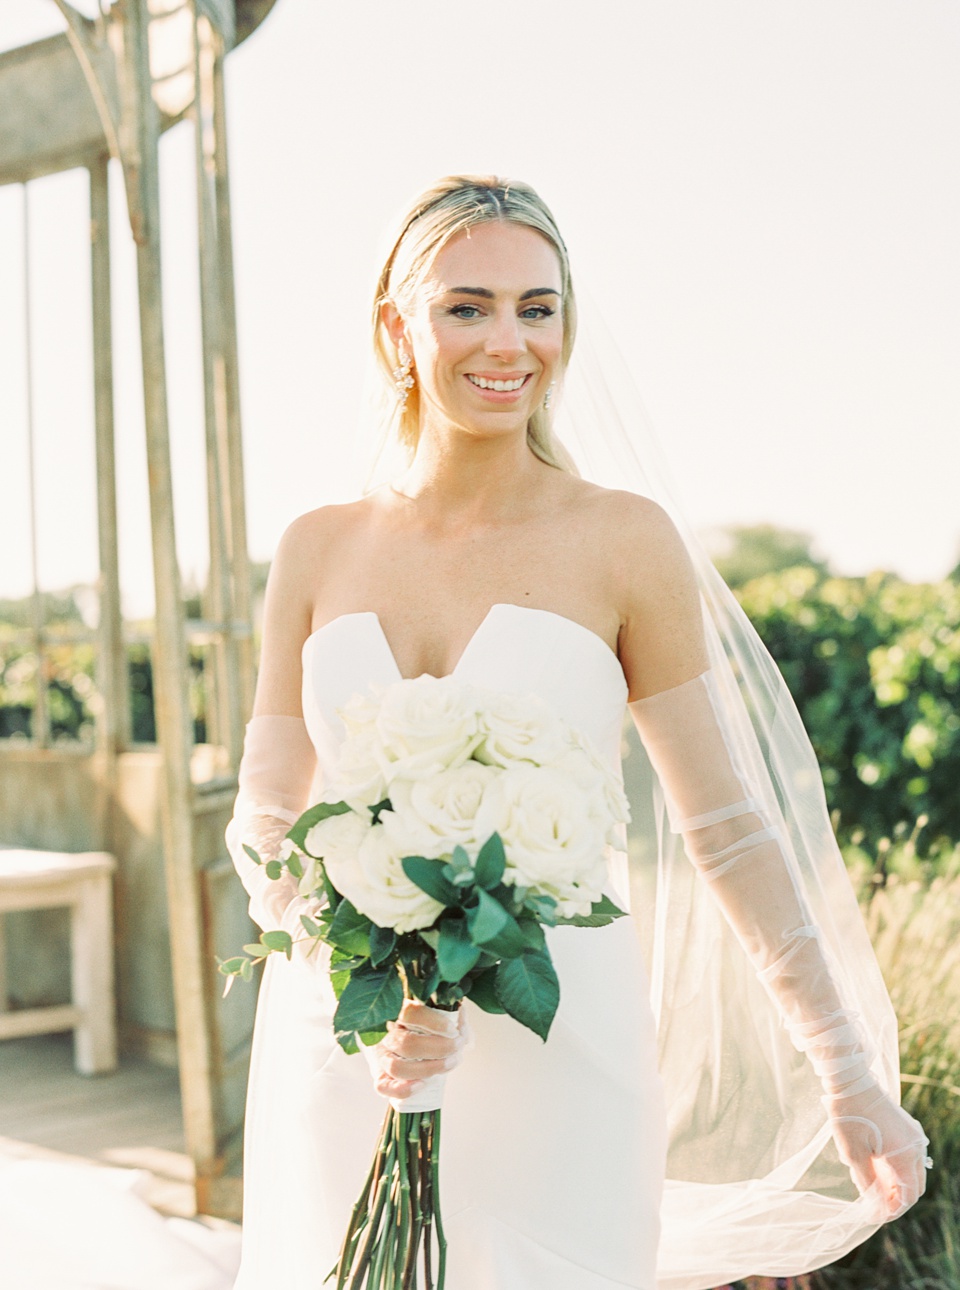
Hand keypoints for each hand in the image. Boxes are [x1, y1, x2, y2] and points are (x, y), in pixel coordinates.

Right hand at [368, 1000, 467, 1102]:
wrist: (409, 1047)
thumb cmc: (428, 1030)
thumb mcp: (439, 1019)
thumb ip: (451, 1018)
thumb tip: (461, 1019)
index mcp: (398, 1014)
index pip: (409, 1013)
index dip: (432, 1022)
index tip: (453, 1030)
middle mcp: (387, 1035)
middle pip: (407, 1043)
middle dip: (438, 1048)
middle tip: (457, 1046)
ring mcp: (382, 1057)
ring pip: (396, 1067)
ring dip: (428, 1069)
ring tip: (450, 1063)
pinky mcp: (381, 1077)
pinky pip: (384, 1087)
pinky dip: (404, 1089)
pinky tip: (423, 1084)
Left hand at [827, 1085, 929, 1219]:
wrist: (851, 1081)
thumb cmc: (850, 1116)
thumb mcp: (854, 1154)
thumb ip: (867, 1183)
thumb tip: (875, 1204)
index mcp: (905, 1155)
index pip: (908, 1196)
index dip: (893, 1210)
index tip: (875, 1216)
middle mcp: (916, 1147)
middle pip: (914, 1186)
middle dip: (895, 1198)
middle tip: (872, 1203)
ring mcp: (914, 1136)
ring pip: (911, 1172)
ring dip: (894, 1183)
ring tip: (868, 1182)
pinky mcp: (907, 1129)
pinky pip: (907, 1157)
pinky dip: (894, 1168)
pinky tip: (873, 1165)